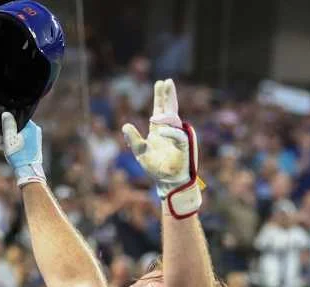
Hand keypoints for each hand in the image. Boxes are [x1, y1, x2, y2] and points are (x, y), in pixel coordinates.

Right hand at [0, 113, 45, 186]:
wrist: (28, 172)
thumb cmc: (19, 154)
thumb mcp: (10, 138)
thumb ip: (8, 125)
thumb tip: (6, 113)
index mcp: (31, 127)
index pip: (17, 118)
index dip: (4, 120)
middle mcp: (34, 132)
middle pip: (15, 127)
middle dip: (2, 130)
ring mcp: (33, 140)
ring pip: (15, 135)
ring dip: (3, 138)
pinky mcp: (30, 148)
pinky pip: (18, 142)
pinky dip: (10, 143)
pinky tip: (0, 146)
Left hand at [121, 79, 201, 217]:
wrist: (168, 183)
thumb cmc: (156, 168)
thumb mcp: (140, 153)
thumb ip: (133, 140)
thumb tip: (125, 125)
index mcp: (160, 130)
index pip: (160, 109)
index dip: (160, 96)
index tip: (161, 82)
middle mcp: (170, 131)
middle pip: (170, 109)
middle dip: (168, 95)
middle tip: (167, 81)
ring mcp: (178, 137)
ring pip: (175, 119)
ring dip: (166, 111)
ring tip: (156, 110)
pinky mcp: (184, 147)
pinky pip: (178, 136)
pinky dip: (170, 132)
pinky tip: (160, 129)